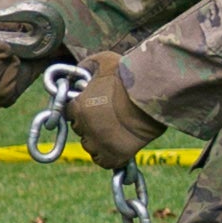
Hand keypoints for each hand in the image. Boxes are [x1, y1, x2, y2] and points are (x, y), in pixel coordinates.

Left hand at [63, 53, 161, 172]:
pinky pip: (104, 161)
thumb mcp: (104, 61)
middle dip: (91, 124)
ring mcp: (98, 143)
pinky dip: (109, 156)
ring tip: (116, 130)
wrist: (151, 94)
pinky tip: (118, 146)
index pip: (70, 113)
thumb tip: (80, 70)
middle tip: (108, 117)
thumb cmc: (129, 75)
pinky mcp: (115, 156)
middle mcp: (84, 128)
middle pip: (81, 130)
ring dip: (99, 140)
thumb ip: (87, 66)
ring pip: (91, 146)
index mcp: (78, 107)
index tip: (93, 106)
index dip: (82, 109)